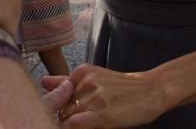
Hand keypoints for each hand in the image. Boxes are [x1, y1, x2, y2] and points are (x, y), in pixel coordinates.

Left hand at [45, 64, 165, 127]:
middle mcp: (84, 82)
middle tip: (74, 118)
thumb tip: (43, 81)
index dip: (55, 110)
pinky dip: (72, 127)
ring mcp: (92, 98)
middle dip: (61, 119)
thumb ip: (67, 81)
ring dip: (70, 124)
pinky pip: (73, 124)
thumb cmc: (124, 89)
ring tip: (89, 121)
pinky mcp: (101, 114)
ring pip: (64, 118)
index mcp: (81, 72)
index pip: (55, 95)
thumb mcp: (95, 78)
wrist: (152, 90)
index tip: (58, 116)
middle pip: (58, 108)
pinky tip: (84, 126)